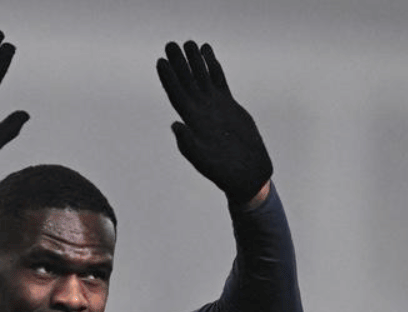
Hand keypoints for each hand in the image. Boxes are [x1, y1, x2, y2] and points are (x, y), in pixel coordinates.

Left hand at [157, 41, 271, 203]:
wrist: (245, 172)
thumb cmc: (222, 171)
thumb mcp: (203, 158)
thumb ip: (188, 142)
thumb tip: (175, 125)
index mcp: (192, 121)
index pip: (177, 95)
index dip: (168, 78)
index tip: (161, 61)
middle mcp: (200, 110)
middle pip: (186, 82)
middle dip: (178, 63)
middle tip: (170, 44)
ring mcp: (213, 106)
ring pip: (201, 77)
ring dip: (194, 61)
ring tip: (188, 42)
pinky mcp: (227, 104)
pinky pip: (218, 80)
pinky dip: (212, 66)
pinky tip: (206, 52)